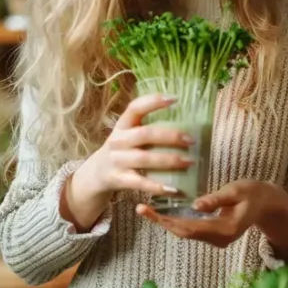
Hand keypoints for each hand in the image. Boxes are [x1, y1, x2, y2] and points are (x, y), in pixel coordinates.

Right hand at [75, 93, 194, 196]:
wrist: (96, 174)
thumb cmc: (122, 151)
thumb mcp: (127, 135)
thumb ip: (148, 129)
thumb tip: (187, 122)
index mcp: (122, 125)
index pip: (135, 108)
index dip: (153, 101)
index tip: (175, 98)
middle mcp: (117, 141)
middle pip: (145, 134)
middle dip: (170, 136)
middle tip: (191, 141)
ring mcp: (116, 160)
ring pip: (144, 158)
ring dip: (169, 160)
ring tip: (189, 162)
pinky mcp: (118, 179)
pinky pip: (140, 183)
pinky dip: (158, 186)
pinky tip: (174, 189)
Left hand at [136, 180, 275, 248]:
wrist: (265, 203)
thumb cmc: (252, 192)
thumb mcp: (236, 190)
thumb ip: (216, 199)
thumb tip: (195, 206)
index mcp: (226, 229)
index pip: (191, 227)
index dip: (169, 221)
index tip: (151, 211)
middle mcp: (220, 239)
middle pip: (185, 233)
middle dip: (162, 222)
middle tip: (141, 209)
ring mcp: (217, 240)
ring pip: (186, 233)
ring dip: (166, 222)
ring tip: (145, 210)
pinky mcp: (213, 235)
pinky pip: (191, 230)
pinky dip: (175, 222)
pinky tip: (161, 213)